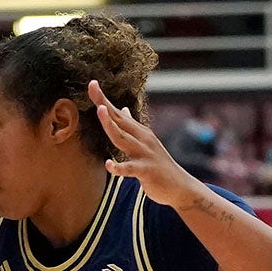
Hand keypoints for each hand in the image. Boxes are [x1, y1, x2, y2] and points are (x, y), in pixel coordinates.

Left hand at [88, 80, 202, 209]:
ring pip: (123, 138)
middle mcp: (141, 139)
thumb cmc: (158, 165)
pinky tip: (108, 164)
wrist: (180, 187)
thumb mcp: (145, 142)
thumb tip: (124, 110)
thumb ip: (132, 127)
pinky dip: (119, 167)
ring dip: (111, 125)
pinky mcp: (146, 171)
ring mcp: (144, 154)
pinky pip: (130, 169)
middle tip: (92, 87)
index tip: (92, 83)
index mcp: (139, 132)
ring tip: (100, 111)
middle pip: (119, 120)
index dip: (104, 99)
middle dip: (104, 104)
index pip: (118, 113)